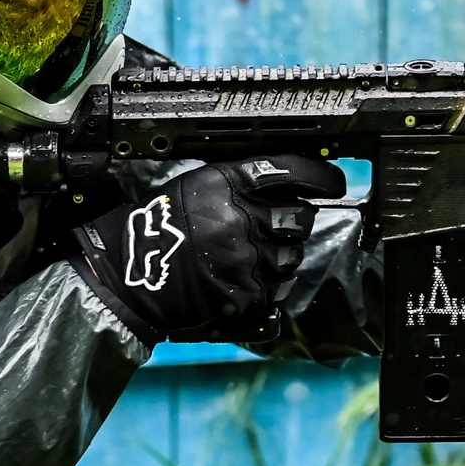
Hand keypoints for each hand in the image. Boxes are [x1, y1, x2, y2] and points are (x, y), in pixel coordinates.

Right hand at [72, 154, 347, 342]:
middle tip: (274, 228)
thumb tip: (289, 188)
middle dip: (295, 224)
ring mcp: (246, 258)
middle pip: (300, 219)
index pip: (291, 171)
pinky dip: (268, 286)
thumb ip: (240, 184)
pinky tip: (243, 279)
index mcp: (227, 183)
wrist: (129, 275)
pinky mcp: (245, 294)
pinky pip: (277, 289)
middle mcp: (241, 218)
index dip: (321, 177)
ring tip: (248, 257)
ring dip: (281, 257)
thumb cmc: (158, 228)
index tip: (335, 182)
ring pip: (292, 257)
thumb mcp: (195, 186)